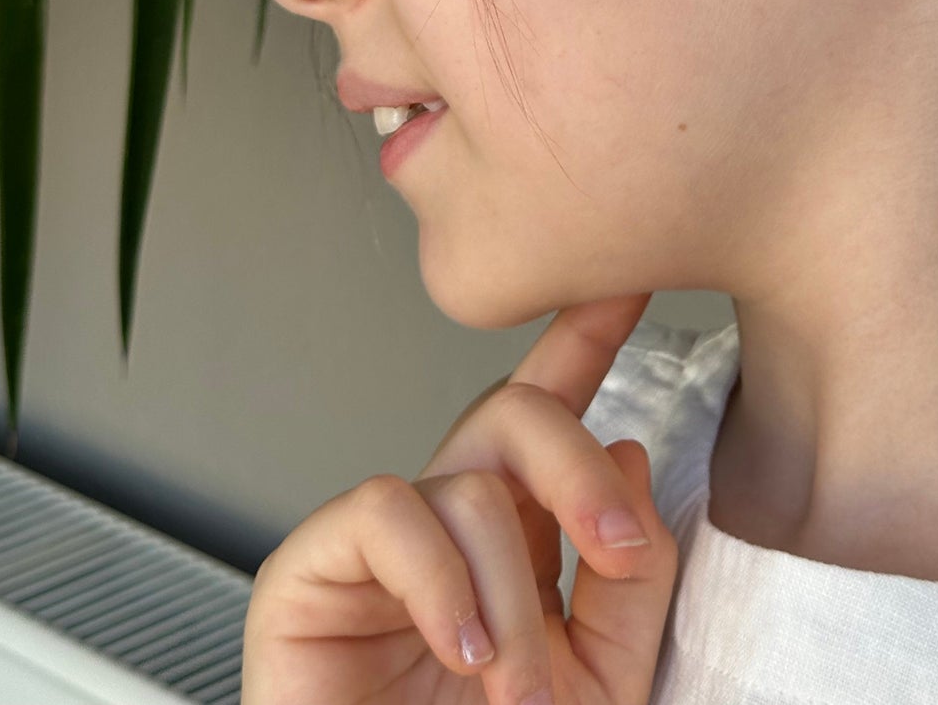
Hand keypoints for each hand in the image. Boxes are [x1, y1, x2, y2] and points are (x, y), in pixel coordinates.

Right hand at [241, 292, 677, 704]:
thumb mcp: (602, 686)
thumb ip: (627, 578)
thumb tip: (624, 449)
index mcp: (518, 545)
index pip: (550, 415)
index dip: (584, 334)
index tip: (630, 273)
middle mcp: (448, 528)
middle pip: (514, 414)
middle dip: (576, 465)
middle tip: (618, 552)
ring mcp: (375, 548)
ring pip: (465, 477)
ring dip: (513, 590)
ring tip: (518, 689)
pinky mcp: (307, 572)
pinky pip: (386, 511)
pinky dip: (440, 580)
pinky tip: (462, 650)